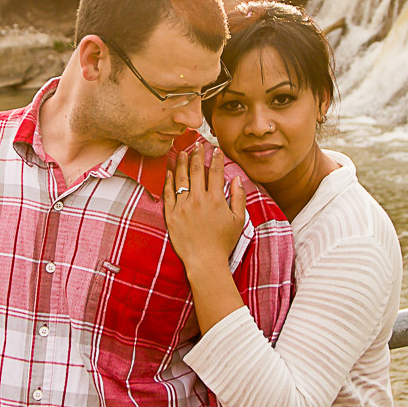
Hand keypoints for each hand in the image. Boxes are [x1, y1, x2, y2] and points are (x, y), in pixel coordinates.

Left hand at [163, 142, 246, 273]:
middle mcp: (198, 200)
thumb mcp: (238, 220)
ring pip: (181, 178)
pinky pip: (168, 193)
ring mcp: (183, 206)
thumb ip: (239, 198)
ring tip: (183, 152)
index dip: (216, 159)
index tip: (215, 150)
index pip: (215, 172)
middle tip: (198, 145)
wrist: (205, 261)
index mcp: (216, 200)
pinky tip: (170, 171)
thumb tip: (237, 179)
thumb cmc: (223, 243)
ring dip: (183, 163)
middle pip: (197, 171)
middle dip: (198, 154)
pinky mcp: (171, 214)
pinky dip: (168, 180)